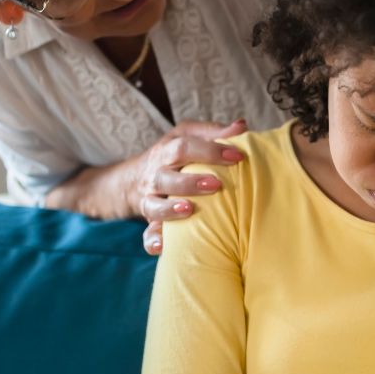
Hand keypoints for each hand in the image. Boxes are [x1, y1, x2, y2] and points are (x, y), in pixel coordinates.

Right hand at [129, 119, 249, 254]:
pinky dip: (152, 240)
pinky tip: (162, 247)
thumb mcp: (188, 136)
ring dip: (170, 209)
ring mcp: (149, 199)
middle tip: (216, 184)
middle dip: (190, 181)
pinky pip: (146, 233)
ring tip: (189, 209)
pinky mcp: (149, 220)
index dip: (210, 151)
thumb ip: (214, 132)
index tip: (238, 157)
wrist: (133, 178)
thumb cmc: (172, 154)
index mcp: (166, 151)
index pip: (185, 147)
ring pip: (153, 205)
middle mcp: (155, 174)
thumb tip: (242, 126)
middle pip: (165, 176)